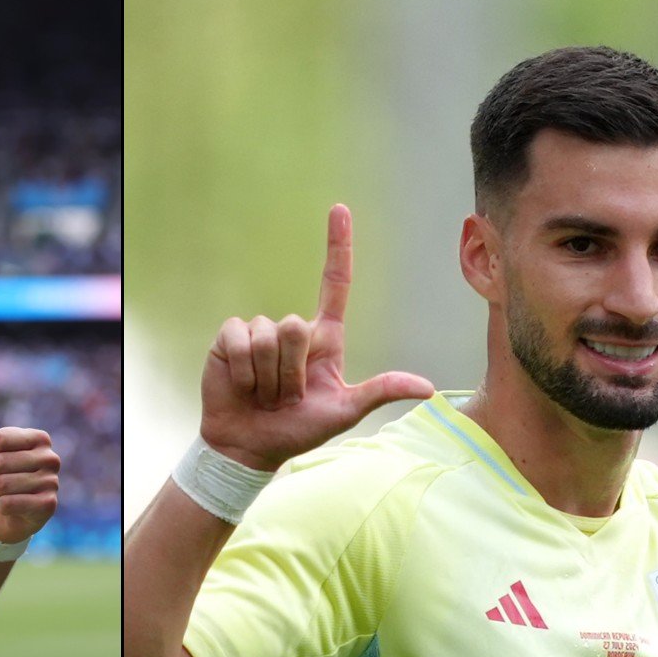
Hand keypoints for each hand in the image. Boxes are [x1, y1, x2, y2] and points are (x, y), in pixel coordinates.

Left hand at [0, 428, 59, 543]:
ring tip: (10, 494)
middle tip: (6, 481)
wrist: (3, 513)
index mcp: (39, 439)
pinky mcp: (48, 505)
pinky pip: (8, 504)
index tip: (1, 462)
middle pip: (0, 461)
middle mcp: (50, 458)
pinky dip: (3, 507)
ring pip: (3, 484)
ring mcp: (52, 482)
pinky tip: (15, 508)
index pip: (0, 439)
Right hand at [200, 204, 434, 471]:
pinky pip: (240, 339)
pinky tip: (242, 385)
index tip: (339, 210)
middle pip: (297, 326)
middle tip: (285, 396)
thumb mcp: (344, 412)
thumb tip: (428, 388)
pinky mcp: (229, 338)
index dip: (338, 246)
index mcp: (324, 338)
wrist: (250, 446)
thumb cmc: (299, 430)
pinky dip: (244, 370)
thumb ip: (380, 392)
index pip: (334, 283)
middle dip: (291, 370)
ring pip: (270, 336)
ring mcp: (258, 331)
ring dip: (268, 376)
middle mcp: (291, 329)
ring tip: (263, 394)